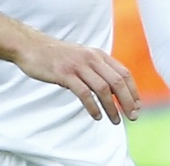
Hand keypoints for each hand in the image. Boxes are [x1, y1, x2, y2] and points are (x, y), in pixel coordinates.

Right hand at [16, 36, 140, 123]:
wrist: (32, 46)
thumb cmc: (57, 55)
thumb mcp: (81, 57)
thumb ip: (95, 68)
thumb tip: (110, 89)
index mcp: (97, 54)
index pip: (123, 72)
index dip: (133, 90)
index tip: (137, 105)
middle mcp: (91, 58)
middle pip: (117, 81)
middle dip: (127, 101)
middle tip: (133, 117)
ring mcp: (78, 65)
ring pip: (103, 88)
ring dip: (112, 107)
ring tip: (115, 121)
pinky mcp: (65, 74)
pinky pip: (84, 93)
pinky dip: (93, 107)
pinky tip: (96, 116)